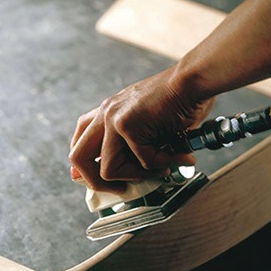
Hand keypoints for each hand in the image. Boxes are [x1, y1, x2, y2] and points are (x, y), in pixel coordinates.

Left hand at [69, 65, 214, 192]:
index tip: (98, 180)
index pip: (80, 140)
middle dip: (95, 182)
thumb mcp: (149, 125)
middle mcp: (105, 113)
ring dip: (136, 176)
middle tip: (120, 189)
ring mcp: (113, 118)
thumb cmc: (179, 101)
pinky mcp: (127, 124)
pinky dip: (161, 163)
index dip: (85, 165)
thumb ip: (137, 146)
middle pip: (77, 157)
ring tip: (159, 167)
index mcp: (108, 111)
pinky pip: (140, 162)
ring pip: (106, 169)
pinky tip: (176, 152)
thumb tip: (135, 176)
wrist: (193, 81)